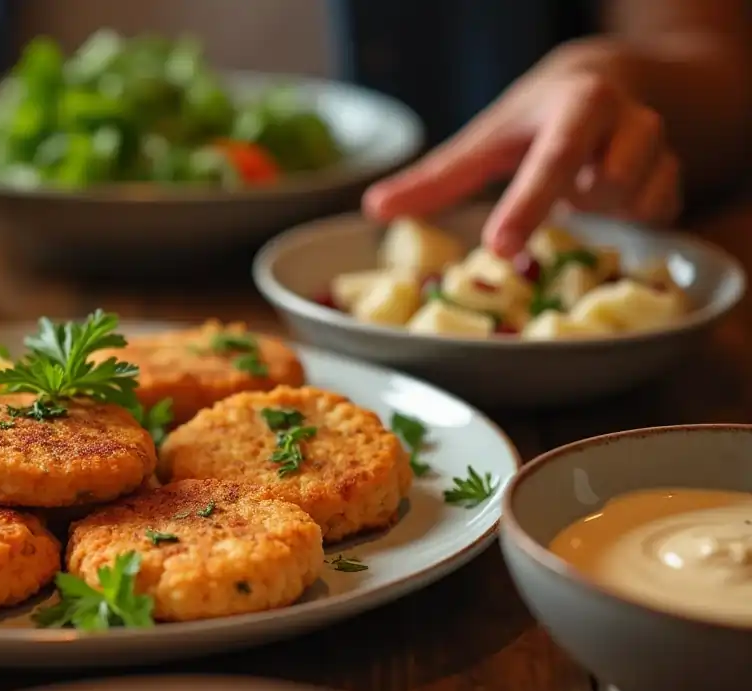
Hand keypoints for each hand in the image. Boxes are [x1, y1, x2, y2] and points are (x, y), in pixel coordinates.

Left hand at [362, 46, 680, 256]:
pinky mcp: (673, 183)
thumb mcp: (487, 140)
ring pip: (637, 204)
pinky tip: (604, 209)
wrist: (606, 85)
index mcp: (580, 105)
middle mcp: (629, 122)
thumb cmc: (533, 121)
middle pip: (609, 183)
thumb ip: (437, 179)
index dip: (526, 207)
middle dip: (572, 205)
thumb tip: (374, 209)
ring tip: (575, 196)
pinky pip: (655, 220)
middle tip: (528, 228)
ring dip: (599, 213)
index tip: (496, 248)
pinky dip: (625, 225)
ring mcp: (660, 152)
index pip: (551, 161)